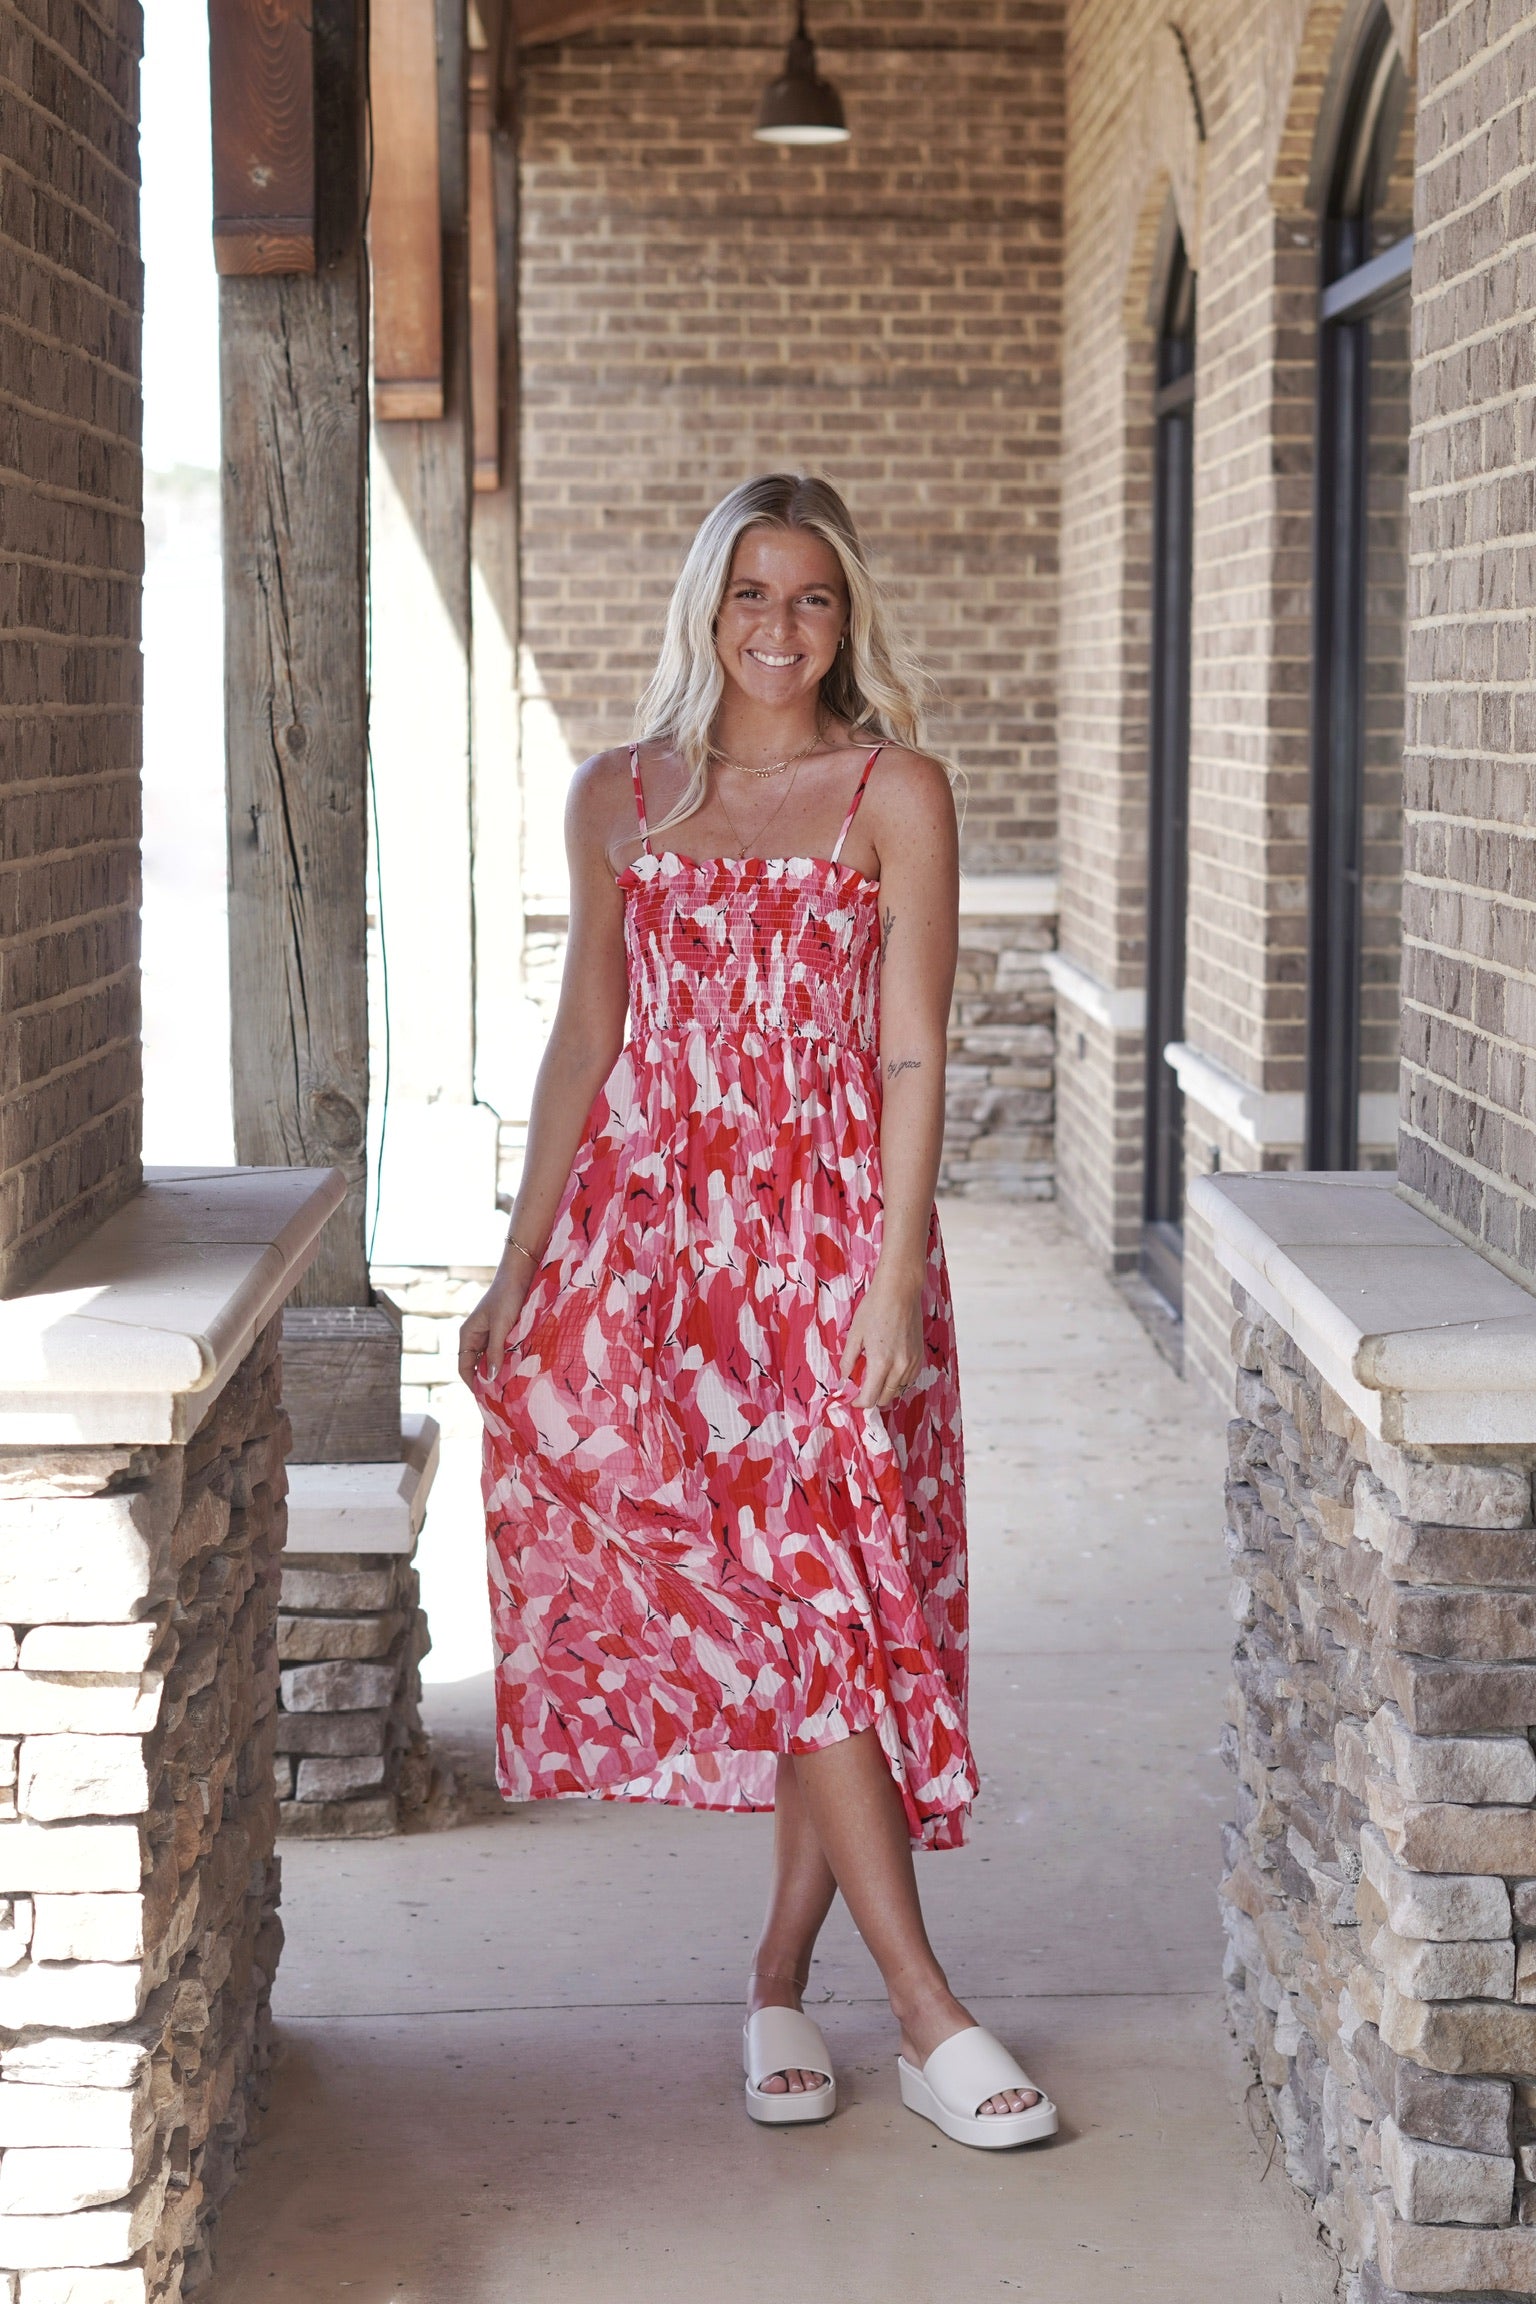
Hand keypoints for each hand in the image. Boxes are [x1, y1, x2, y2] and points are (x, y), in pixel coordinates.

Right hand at [458, 1262, 533, 1388]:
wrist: (520, 1274)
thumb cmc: (507, 1297)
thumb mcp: (500, 1326)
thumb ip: (495, 1351)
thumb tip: (491, 1378)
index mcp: (468, 1335)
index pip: (464, 1367)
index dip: (473, 1384)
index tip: (486, 1398)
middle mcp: (476, 1337)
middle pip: (477, 1366)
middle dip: (487, 1380)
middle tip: (502, 1397)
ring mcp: (490, 1335)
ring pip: (492, 1360)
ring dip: (499, 1371)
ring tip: (512, 1386)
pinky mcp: (504, 1332)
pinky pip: (503, 1352)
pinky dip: (508, 1361)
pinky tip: (519, 1369)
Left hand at [839, 1264, 924, 1409]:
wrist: (900, 1291)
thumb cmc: (874, 1308)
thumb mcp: (855, 1334)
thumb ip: (848, 1361)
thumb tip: (844, 1379)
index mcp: (881, 1362)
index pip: (870, 1398)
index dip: (858, 1403)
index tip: (851, 1399)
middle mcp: (900, 1366)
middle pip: (885, 1398)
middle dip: (871, 1398)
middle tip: (860, 1389)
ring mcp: (912, 1362)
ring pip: (898, 1391)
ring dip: (885, 1390)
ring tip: (874, 1378)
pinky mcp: (920, 1356)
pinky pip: (909, 1380)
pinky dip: (898, 1381)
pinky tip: (889, 1370)